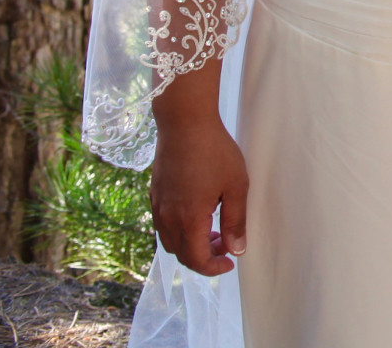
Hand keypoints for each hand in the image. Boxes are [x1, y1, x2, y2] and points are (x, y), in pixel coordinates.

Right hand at [149, 111, 248, 274]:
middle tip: (225, 245)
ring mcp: (157, 206)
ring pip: (170, 241)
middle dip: (204, 257)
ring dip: (191, 244)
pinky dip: (180, 230)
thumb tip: (237, 249)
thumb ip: (236, 221)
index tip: (230, 262)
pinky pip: (163, 225)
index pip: (196, 259)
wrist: (185, 123)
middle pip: (181, 254)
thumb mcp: (236, 186)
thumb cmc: (214, 152)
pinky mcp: (154, 194)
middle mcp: (167, 218)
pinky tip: (198, 214)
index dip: (213, 268)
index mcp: (188, 220)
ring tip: (214, 230)